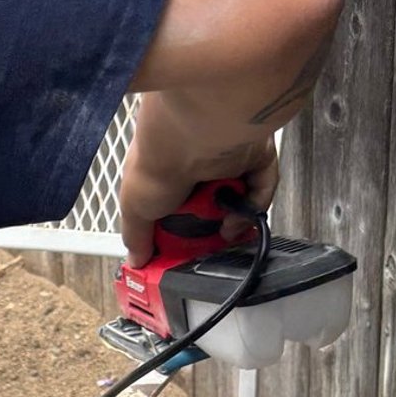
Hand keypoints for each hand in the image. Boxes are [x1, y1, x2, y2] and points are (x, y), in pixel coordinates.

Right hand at [119, 108, 278, 264]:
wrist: (195, 136)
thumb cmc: (158, 163)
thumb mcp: (134, 208)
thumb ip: (136, 236)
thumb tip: (136, 260)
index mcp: (167, 172)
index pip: (173, 207)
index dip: (176, 232)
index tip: (174, 254)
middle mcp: (199, 165)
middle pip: (209, 207)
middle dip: (207, 230)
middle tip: (204, 248)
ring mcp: (228, 161)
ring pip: (237, 200)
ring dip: (230, 220)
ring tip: (221, 229)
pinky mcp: (255, 157)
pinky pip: (261, 189)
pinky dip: (252, 207)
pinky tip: (237, 218)